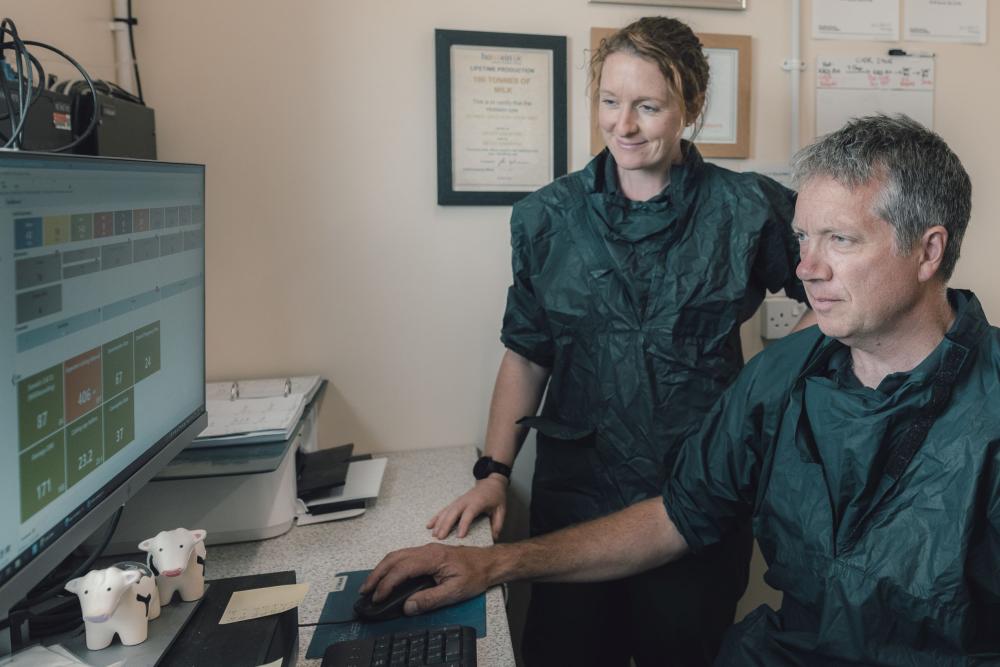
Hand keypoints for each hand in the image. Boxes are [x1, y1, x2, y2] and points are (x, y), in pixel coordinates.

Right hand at [360, 543, 494, 614]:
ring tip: (371, 586)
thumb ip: (430, 599)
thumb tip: (407, 606)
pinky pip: (403, 557)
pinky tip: (386, 577)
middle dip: (377, 575)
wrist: (488, 563)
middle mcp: (426, 550)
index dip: (387, 584)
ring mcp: (425, 550)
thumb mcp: (455, 592)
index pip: (402, 569)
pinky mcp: (427, 553)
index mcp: (432, 558)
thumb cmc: (475, 575)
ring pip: (396, 556)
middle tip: (365, 591)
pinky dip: (390, 567)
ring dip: (381, 570)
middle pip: (394, 559)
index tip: (378, 598)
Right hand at [426, 477, 507, 539]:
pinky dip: (436, 517)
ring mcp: (459, 501)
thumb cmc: (496, 496)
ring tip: (434, 535)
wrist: (491, 482)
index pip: (469, 513)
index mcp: (478, 502)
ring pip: (446, 511)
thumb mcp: (501, 509)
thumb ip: (498, 523)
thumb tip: (494, 537)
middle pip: (453, 512)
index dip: (464, 524)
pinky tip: (429, 525)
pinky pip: (444, 510)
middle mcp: (466, 501)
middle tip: (440, 538)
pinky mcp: (455, 502)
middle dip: (446, 525)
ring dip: (439, 522)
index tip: (460, 536)